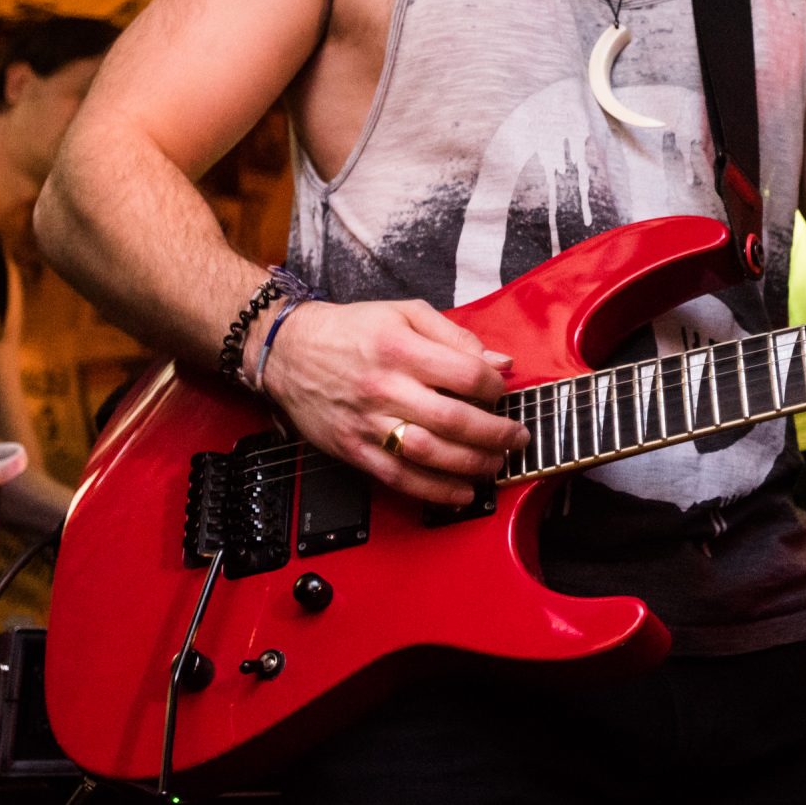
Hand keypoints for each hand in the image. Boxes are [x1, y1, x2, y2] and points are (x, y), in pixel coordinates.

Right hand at [261, 298, 526, 504]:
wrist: (288, 351)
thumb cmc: (351, 330)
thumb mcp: (404, 312)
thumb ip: (455, 336)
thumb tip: (500, 361)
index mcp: (401, 348)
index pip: (465, 374)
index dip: (494, 387)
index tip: (501, 392)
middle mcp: (385, 387)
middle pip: (453, 419)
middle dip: (495, 433)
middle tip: (517, 438)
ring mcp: (368, 422)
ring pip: (429, 454)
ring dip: (471, 465)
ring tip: (496, 464)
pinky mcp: (354, 449)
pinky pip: (398, 478)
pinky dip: (434, 491)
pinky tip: (461, 493)